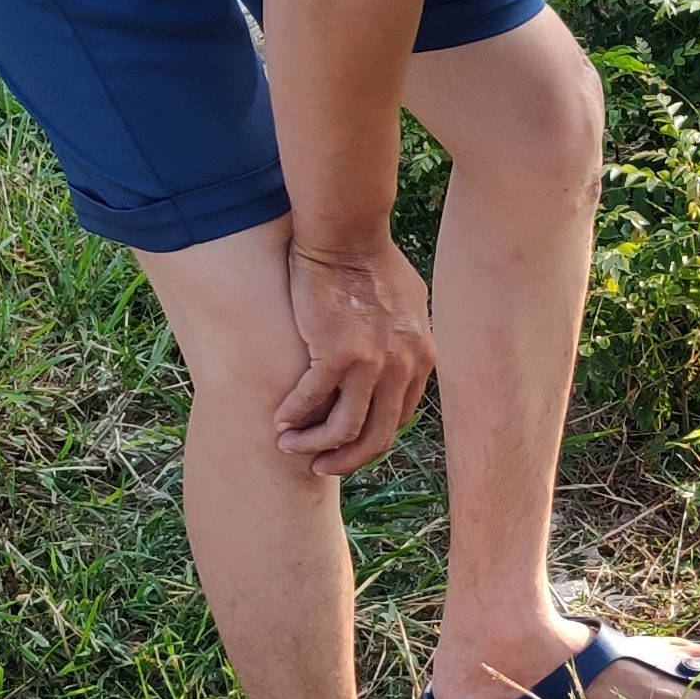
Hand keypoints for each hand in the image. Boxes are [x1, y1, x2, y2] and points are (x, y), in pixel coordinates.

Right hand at [276, 241, 433, 477]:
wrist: (348, 232)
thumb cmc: (372, 260)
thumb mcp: (409, 305)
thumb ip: (408, 338)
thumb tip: (402, 356)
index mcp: (421, 357)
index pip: (400, 417)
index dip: (371, 437)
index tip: (346, 442)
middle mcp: (402, 365)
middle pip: (378, 436)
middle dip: (346, 459)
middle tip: (320, 465)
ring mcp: (372, 362)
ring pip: (344, 428)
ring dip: (314, 445)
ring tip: (290, 445)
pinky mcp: (337, 352)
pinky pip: (313, 400)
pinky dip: (294, 416)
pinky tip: (278, 419)